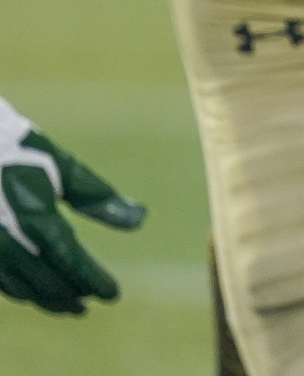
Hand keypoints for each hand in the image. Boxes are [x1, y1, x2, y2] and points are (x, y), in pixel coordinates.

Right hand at [0, 99, 145, 314]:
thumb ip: (97, 196)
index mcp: (34, 217)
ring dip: (45, 298)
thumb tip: (139, 219)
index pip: (70, 259)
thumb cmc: (20, 151)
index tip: (113, 294)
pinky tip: (34, 291)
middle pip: (45, 280)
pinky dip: (20, 289)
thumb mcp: (62, 166)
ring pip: (18, 286)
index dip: (92, 279)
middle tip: (90, 303)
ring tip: (68, 304)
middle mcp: (6, 239)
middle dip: (71, 294)